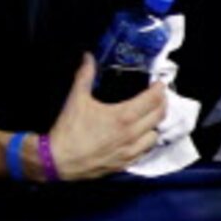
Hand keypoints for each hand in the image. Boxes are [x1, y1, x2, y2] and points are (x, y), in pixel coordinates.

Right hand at [45, 53, 168, 177]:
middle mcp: (132, 134)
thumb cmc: (69, 130)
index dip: (159, 89)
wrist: (58, 160)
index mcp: (123, 116)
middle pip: (159, 116)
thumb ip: (85, 76)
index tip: (160, 84)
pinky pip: (145, 151)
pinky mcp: (125, 163)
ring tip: (150, 116)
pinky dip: (146, 141)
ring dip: (155, 124)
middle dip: (162, 103)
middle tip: (159, 96)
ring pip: (155, 135)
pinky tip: (140, 136)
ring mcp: (130, 151)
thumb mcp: (76, 99)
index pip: (152, 100)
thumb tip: (88, 57)